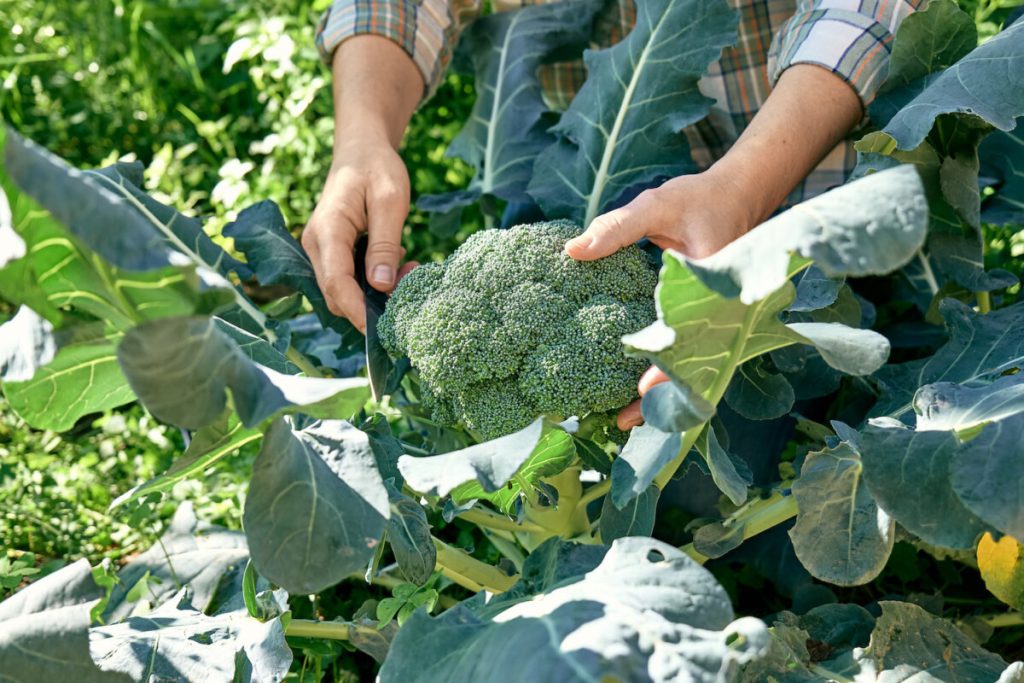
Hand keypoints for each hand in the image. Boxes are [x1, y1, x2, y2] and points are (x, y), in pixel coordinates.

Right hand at [303, 137, 413, 331]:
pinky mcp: (333, 253)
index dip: (356, 310)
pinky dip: (374, 282)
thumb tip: (382, 286)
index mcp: (327, 230)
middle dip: (372, 302)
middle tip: (411, 283)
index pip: (335, 282)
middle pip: (336, 294)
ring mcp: (321, 250)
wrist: (361, 150)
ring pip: (343, 290)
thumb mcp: (390, 201)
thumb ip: (385, 244)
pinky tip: (398, 263)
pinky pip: (349, 279)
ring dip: (376, 292)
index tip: (380, 328)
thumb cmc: (376, 168)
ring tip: (409, 269)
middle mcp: (316, 244)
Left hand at [566, 170, 754, 431]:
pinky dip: (664, 374)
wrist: (739, 195)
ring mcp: (713, 321)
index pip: (689, 340)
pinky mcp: (703, 322)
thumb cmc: (699, 199)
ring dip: (662, 395)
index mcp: (710, 288)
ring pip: (692, 370)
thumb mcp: (656, 205)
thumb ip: (617, 228)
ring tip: (620, 418)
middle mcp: (717, 313)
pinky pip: (687, 355)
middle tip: (618, 422)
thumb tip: (573, 251)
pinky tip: (632, 388)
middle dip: (660, 401)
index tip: (641, 393)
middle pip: (692, 370)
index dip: (667, 370)